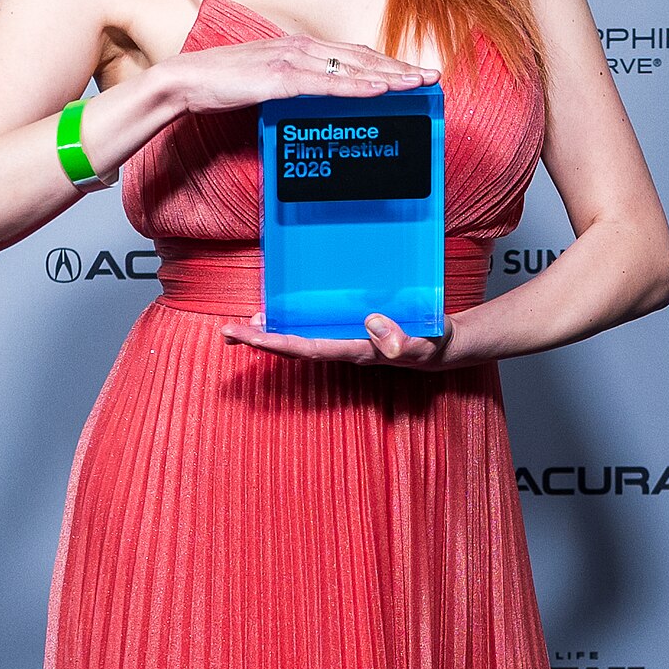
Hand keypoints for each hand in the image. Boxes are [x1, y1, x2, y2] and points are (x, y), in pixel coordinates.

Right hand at [168, 35, 430, 118]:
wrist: (186, 81)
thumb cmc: (223, 84)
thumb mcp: (268, 82)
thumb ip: (295, 84)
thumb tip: (319, 96)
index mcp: (300, 48)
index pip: (354, 54)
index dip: (387, 63)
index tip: (414, 73)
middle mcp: (301, 48)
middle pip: (361, 58)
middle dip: (399, 68)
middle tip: (433, 77)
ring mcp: (291, 61)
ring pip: (351, 68)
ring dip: (388, 76)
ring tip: (418, 83)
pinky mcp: (279, 79)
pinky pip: (327, 84)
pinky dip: (357, 86)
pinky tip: (380, 90)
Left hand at [221, 312, 458, 367]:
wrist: (441, 346)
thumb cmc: (432, 344)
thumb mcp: (424, 342)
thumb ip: (402, 339)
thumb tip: (372, 323)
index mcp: (356, 352)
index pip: (307, 349)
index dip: (275, 344)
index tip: (248, 336)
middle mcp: (343, 348)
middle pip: (293, 348)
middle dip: (259, 341)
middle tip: (226, 332)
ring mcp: (344, 341)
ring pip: (298, 340)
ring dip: (269, 335)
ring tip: (241, 326)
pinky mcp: (348, 332)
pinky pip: (312, 330)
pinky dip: (289, 324)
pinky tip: (275, 317)